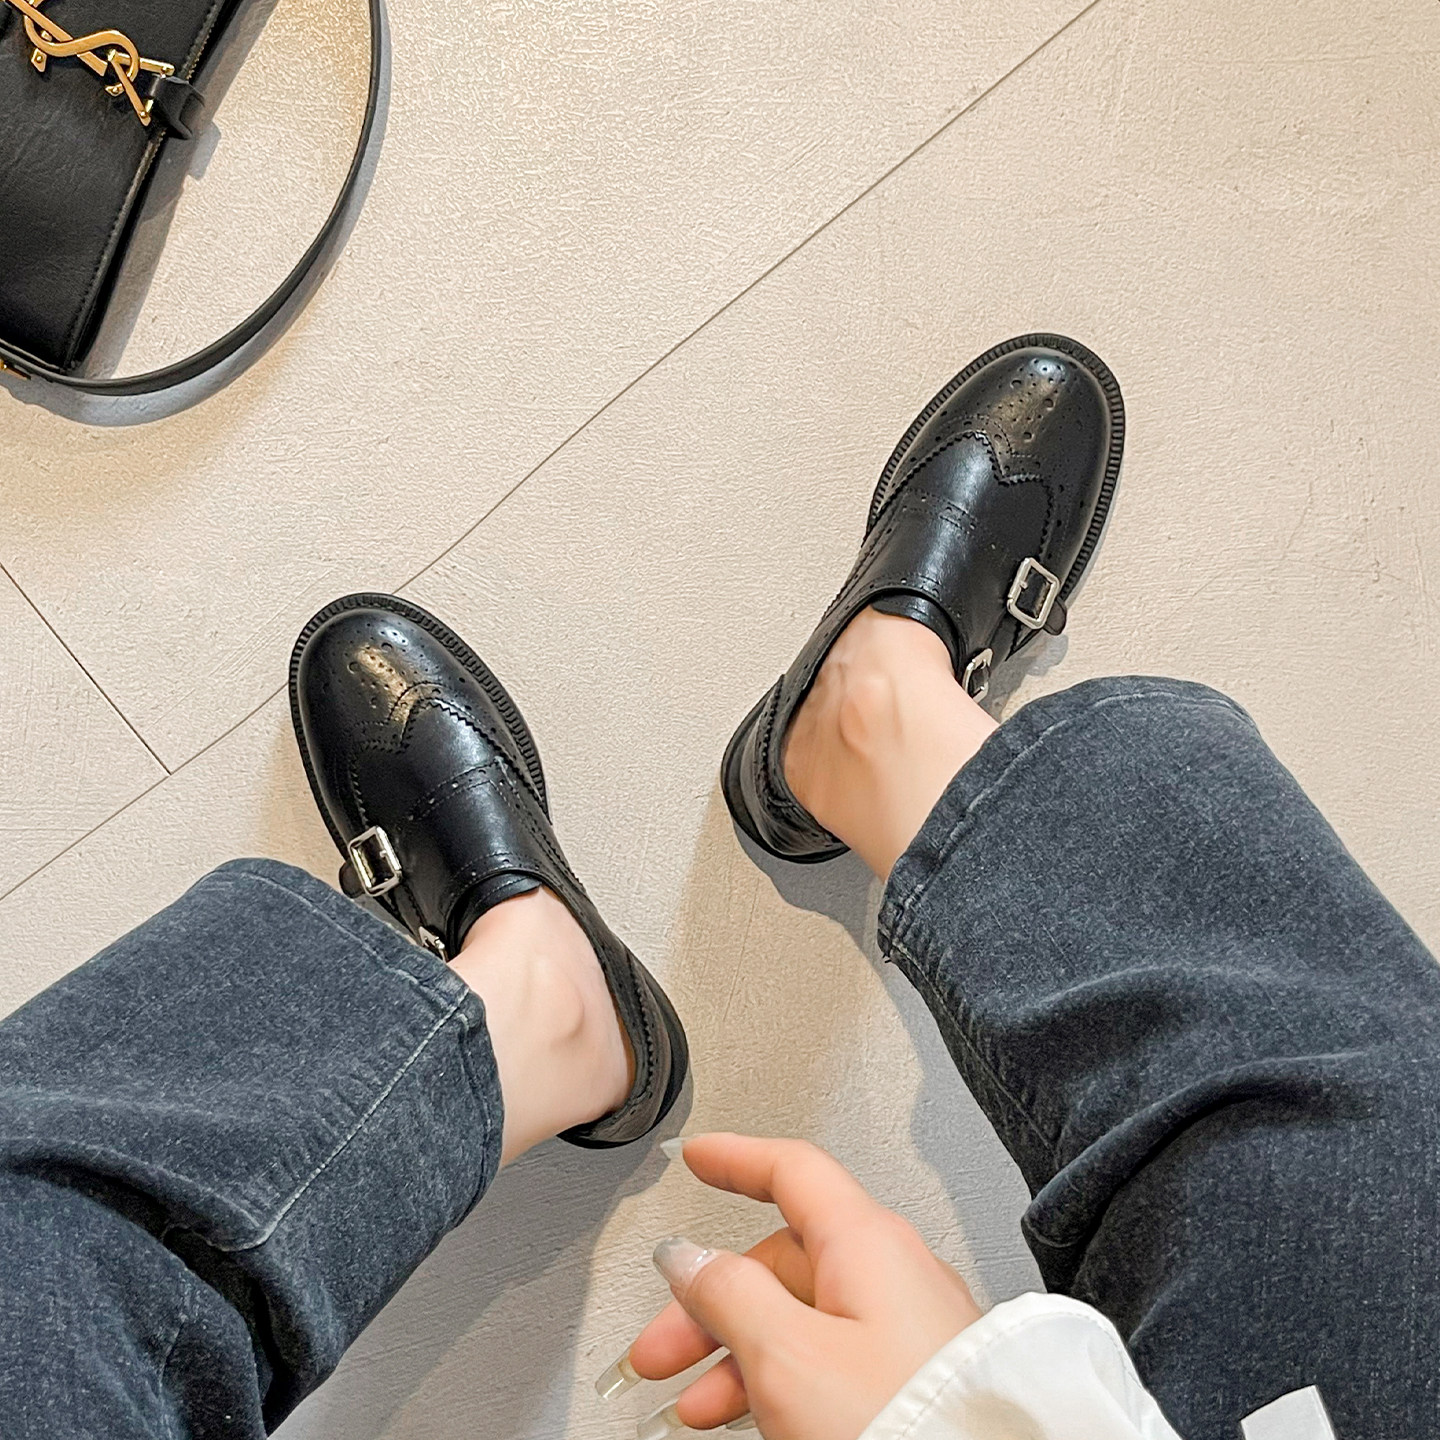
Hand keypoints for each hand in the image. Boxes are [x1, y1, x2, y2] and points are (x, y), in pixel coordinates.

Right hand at [617, 1133, 981, 1439]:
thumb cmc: (902, 1422)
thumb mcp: (789, 1355)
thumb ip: (730, 1295)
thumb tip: (690, 1258)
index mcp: (867, 1242)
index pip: (791, 1170)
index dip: (736, 1159)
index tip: (698, 1156)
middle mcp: (893, 1272)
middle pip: (782, 1260)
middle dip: (710, 1302)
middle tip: (661, 1350)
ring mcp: (908, 1327)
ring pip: (801, 1317)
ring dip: (737, 1353)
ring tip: (696, 1405)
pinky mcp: (914, 1376)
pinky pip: (831, 1357)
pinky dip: (780, 1376)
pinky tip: (751, 1415)